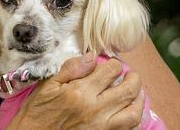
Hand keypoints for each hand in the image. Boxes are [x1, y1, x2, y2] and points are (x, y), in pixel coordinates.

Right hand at [7, 53, 144, 128]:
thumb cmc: (39, 112)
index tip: (112, 64)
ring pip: (133, 112)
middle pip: (127, 90)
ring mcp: (102, 127)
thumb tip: (91, 56)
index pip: (110, 71)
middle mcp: (95, 110)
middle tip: (130, 75)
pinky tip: (130, 112)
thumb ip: (71, 69)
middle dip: (133, 78)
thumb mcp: (48, 85)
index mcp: (80, 92)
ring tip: (136, 92)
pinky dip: (135, 120)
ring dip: (139, 99)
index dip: (114, 64)